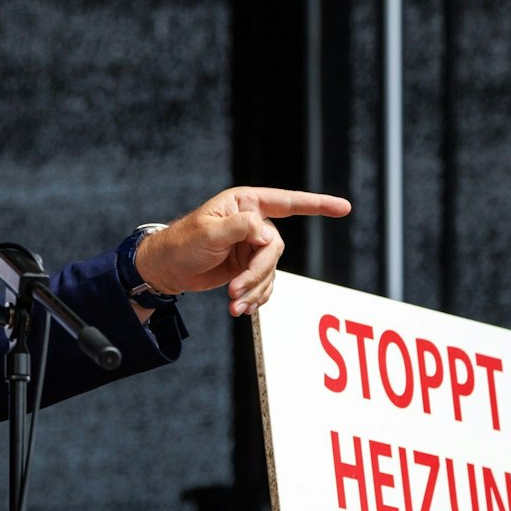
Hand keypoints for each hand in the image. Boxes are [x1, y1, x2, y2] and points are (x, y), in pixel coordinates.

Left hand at [134, 186, 350, 315]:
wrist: (166, 268)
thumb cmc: (181, 243)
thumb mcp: (207, 232)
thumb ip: (240, 227)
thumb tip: (267, 234)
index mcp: (246, 203)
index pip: (288, 202)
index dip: (318, 204)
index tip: (344, 208)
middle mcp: (253, 222)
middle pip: (275, 249)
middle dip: (258, 273)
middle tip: (235, 292)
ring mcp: (252, 246)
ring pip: (271, 270)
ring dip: (254, 290)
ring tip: (233, 304)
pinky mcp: (248, 267)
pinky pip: (265, 284)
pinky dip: (255, 298)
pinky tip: (240, 308)